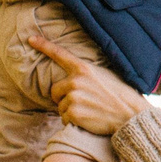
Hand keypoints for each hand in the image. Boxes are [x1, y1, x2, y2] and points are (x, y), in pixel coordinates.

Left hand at [21, 30, 146, 136]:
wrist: (129, 115)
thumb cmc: (120, 95)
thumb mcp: (105, 75)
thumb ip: (87, 73)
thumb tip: (75, 74)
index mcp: (84, 69)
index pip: (60, 54)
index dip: (43, 46)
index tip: (30, 39)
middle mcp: (76, 81)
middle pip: (54, 90)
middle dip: (63, 97)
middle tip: (82, 101)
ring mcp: (73, 97)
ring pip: (60, 106)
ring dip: (71, 111)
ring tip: (90, 110)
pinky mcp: (73, 113)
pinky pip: (64, 119)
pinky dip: (73, 122)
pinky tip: (89, 119)